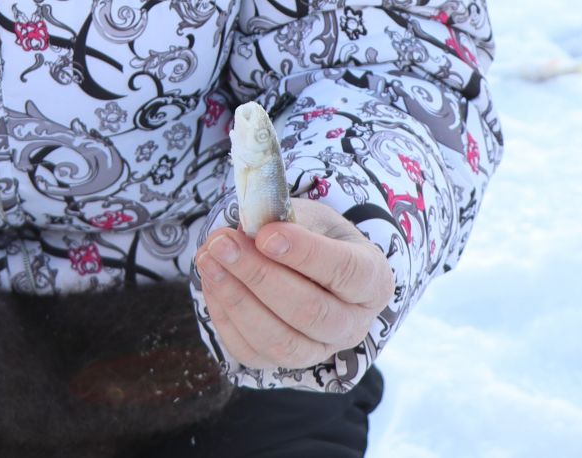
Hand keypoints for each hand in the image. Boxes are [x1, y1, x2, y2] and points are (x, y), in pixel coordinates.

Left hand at [194, 199, 394, 370]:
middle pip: (309, 311)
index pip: (345, 271)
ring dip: (236, 299)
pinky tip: (211, 280)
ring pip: (280, 340)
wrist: (312, 265)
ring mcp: (321, 350)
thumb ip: (284, 220)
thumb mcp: (311, 217)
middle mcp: (353, 323)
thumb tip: (246, 228)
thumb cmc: (316, 235)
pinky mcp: (285, 364)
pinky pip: (251, 351)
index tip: (266, 235)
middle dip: (259, 276)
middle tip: (223, 244)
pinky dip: (225, 316)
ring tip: (208, 259)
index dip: (305, 254)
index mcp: (372, 280)